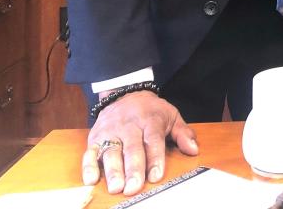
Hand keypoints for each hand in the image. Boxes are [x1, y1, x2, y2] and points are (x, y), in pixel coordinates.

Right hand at [81, 91, 197, 195]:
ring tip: (116, 187)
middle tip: (134, 187)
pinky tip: (91, 179)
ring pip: (111, 152)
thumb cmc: (151, 110)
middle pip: (132, 149)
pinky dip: (89, 166)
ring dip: (113, 171)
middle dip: (133, 169)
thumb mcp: (171, 115)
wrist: (124, 94)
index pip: (153, 140)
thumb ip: (182, 133)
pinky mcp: (95, 137)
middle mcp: (129, 126)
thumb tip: (194, 149)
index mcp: (150, 120)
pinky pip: (90, 152)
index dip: (155, 158)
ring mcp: (110, 132)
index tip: (156, 176)